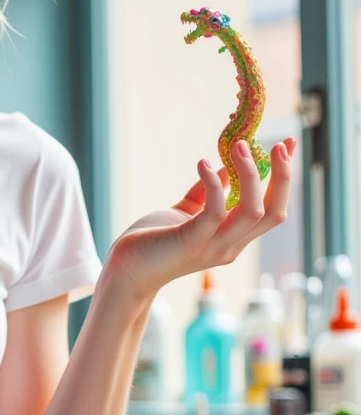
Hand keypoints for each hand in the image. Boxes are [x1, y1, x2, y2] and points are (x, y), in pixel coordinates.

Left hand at [104, 137, 295, 305]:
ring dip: (251, 175)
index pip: (272, 208)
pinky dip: (214, 184)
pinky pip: (214, 211)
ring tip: (240, 145)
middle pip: (274, 212)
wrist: (125, 271)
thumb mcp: (185, 213)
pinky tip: (202, 163)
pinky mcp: (191, 242)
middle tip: (280, 144)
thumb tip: (223, 168)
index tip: (289, 145)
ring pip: (252, 211)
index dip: (284, 178)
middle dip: (283, 176)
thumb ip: (206, 194)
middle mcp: (231, 246)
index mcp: (233, 238)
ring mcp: (214, 247)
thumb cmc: (153, 242)